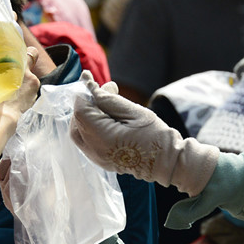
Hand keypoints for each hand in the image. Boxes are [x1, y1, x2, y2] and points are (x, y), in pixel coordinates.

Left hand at [70, 70, 218, 196]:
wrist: (167, 163)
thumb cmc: (155, 136)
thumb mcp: (135, 112)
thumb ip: (111, 100)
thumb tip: (95, 89)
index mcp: (103, 138)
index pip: (81, 111)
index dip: (85, 94)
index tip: (91, 81)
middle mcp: (94, 150)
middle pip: (76, 122)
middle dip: (85, 105)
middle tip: (101, 93)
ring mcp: (96, 158)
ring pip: (78, 132)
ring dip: (86, 116)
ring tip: (105, 106)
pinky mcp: (100, 161)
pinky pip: (86, 141)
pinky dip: (89, 127)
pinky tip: (105, 119)